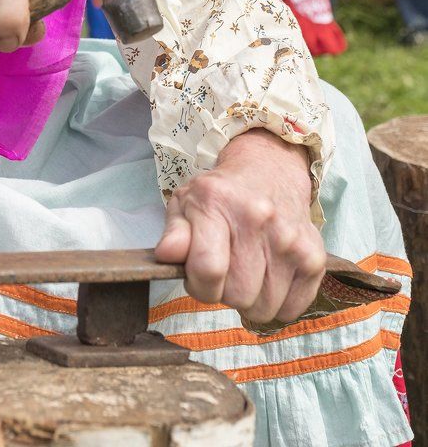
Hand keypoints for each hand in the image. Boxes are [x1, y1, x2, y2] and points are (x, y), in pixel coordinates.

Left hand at [155, 129, 324, 322]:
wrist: (268, 172)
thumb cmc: (220, 195)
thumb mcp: (186, 203)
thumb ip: (174, 233)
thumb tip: (166, 256)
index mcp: (218, 203)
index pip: (208, 269)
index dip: (198, 285)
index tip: (198, 276)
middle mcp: (258, 219)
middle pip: (238, 295)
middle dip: (224, 292)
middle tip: (225, 270)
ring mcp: (290, 240)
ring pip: (264, 308)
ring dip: (251, 300)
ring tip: (246, 271)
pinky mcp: (314, 257)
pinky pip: (291, 310)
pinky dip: (277, 304)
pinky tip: (268, 278)